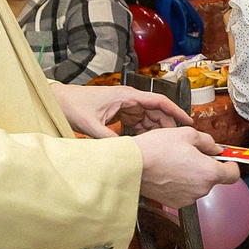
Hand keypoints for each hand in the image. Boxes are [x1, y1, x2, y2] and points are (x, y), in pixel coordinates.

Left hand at [56, 85, 193, 139]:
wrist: (59, 101)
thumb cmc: (73, 106)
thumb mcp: (91, 125)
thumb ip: (109, 139)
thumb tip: (126, 152)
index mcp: (127, 96)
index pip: (159, 101)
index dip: (176, 111)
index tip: (189, 122)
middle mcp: (129, 99)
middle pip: (157, 112)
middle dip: (165, 128)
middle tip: (170, 144)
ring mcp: (125, 105)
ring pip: (148, 119)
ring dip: (152, 132)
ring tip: (154, 147)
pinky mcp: (120, 113)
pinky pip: (137, 123)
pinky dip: (141, 133)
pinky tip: (139, 144)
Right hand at [135, 125, 237, 209]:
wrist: (133, 166)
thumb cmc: (157, 149)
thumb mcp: (187, 134)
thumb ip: (207, 141)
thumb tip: (215, 148)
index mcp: (209, 172)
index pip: (233, 174)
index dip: (231, 165)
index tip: (226, 160)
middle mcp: (201, 189)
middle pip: (212, 178)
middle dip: (205, 166)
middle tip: (190, 154)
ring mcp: (188, 198)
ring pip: (198, 185)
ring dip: (192, 175)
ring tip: (175, 162)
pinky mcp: (175, 203)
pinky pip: (185, 192)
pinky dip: (180, 183)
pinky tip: (168, 172)